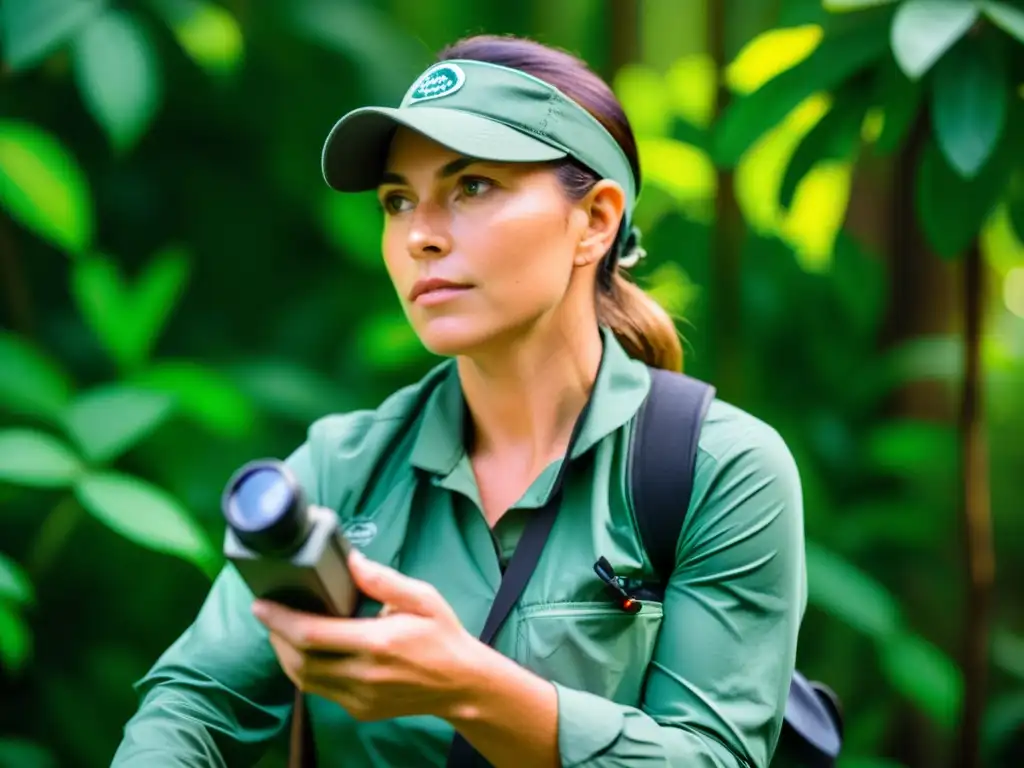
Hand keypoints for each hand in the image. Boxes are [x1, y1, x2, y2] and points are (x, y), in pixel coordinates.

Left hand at [251, 549, 482, 721]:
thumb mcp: (423, 598)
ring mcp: (360, 698)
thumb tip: (351, 560)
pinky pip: (320, 691)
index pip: (312, 635)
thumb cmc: (442, 636)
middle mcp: (365, 675)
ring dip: (286, 655)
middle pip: (300, 661)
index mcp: (378, 643)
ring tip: (281, 630)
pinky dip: (305, 670)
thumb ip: (384, 580)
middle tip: (269, 613)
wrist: (462, 685)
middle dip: (276, 636)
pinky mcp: (360, 710)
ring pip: (304, 681)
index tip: (261, 604)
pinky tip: (308, 650)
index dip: (280, 620)